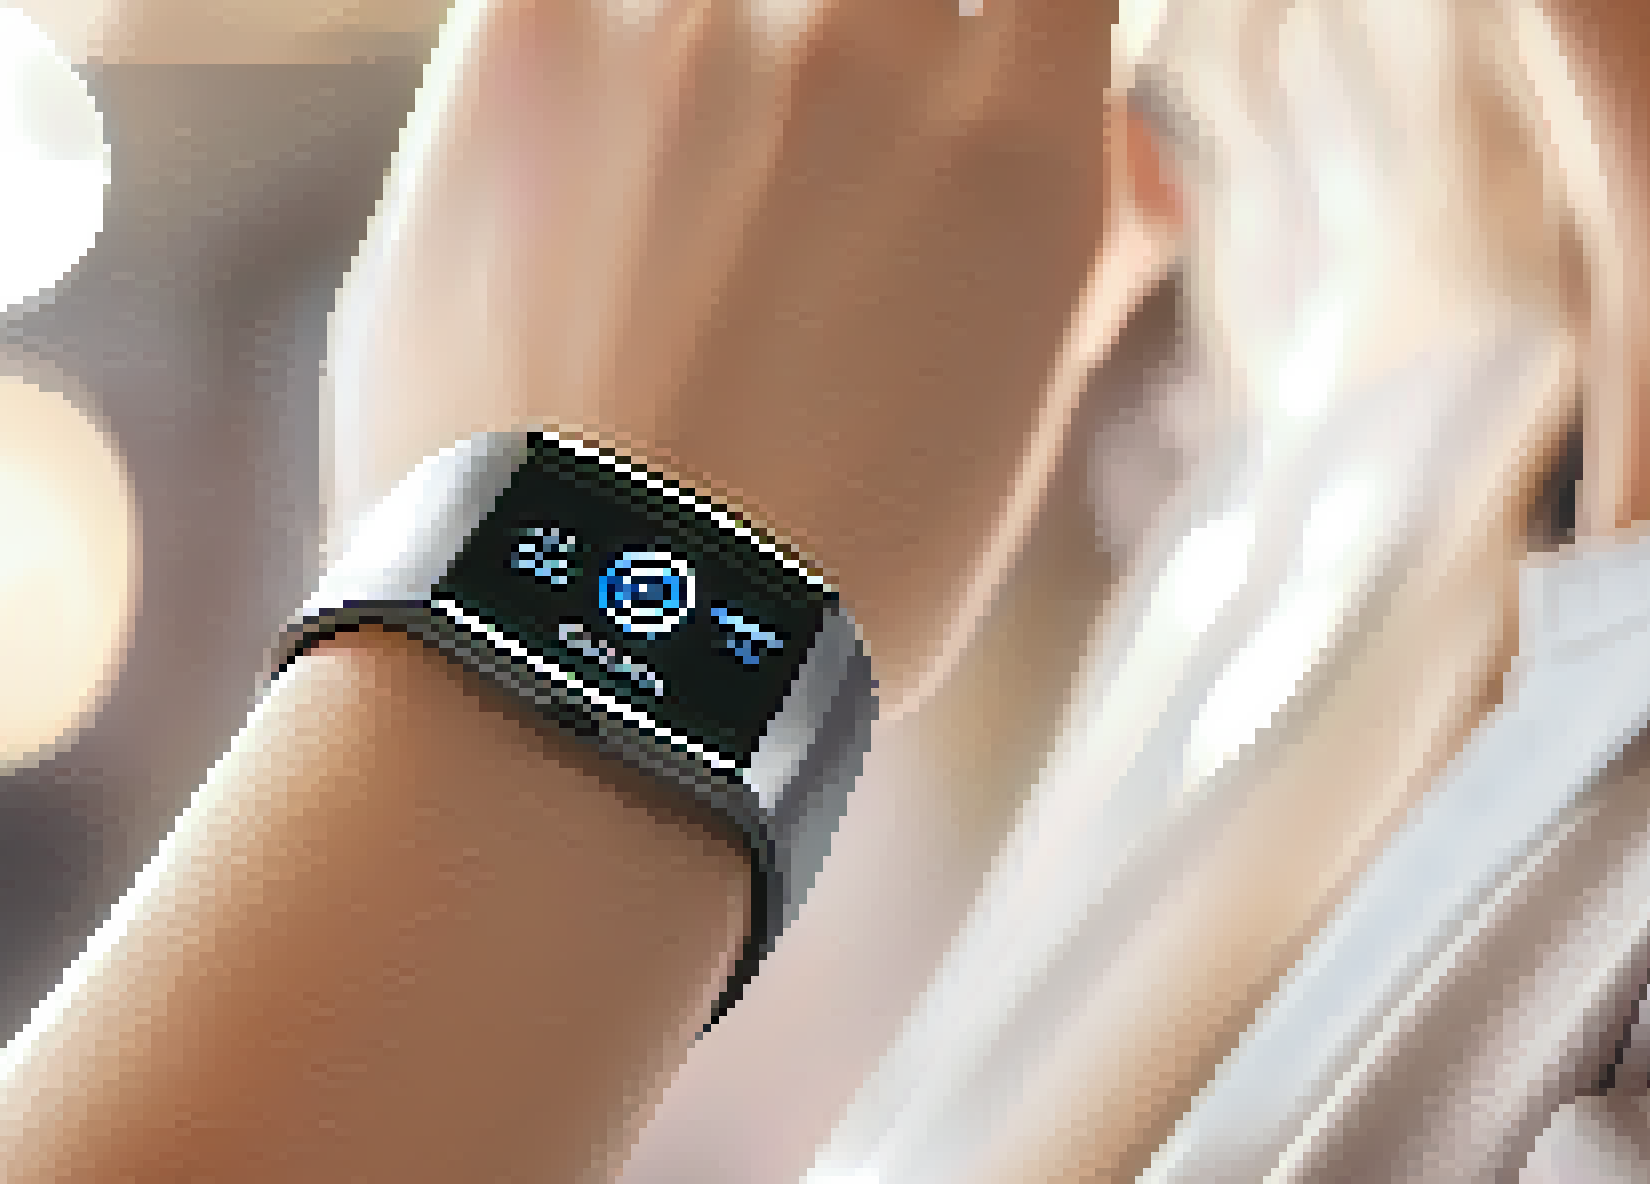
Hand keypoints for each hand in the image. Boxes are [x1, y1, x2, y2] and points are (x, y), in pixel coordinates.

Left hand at [325, 0, 1133, 718]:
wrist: (590, 654)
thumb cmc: (826, 574)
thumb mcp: (1017, 413)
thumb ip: (1080, 236)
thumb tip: (1125, 139)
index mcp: (1017, 130)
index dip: (1013, 26)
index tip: (974, 70)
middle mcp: (865, 35)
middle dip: (869, 52)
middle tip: (818, 168)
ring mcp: (683, 19)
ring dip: (731, 53)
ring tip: (692, 195)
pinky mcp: (524, 33)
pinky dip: (599, 50)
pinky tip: (581, 177)